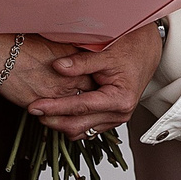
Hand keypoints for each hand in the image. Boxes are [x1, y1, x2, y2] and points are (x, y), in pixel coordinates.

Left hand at [24, 26, 163, 137]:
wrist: (148, 50)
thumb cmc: (131, 48)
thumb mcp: (106, 53)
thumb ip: (81, 63)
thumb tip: (57, 67)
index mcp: (120, 99)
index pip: (79, 107)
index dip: (54, 107)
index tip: (33, 106)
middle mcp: (120, 114)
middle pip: (78, 126)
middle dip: (53, 120)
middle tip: (32, 110)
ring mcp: (117, 118)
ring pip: (82, 131)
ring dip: (61, 124)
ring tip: (42, 112)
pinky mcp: (112, 118)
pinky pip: (88, 128)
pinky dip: (72, 123)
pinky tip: (58, 113)